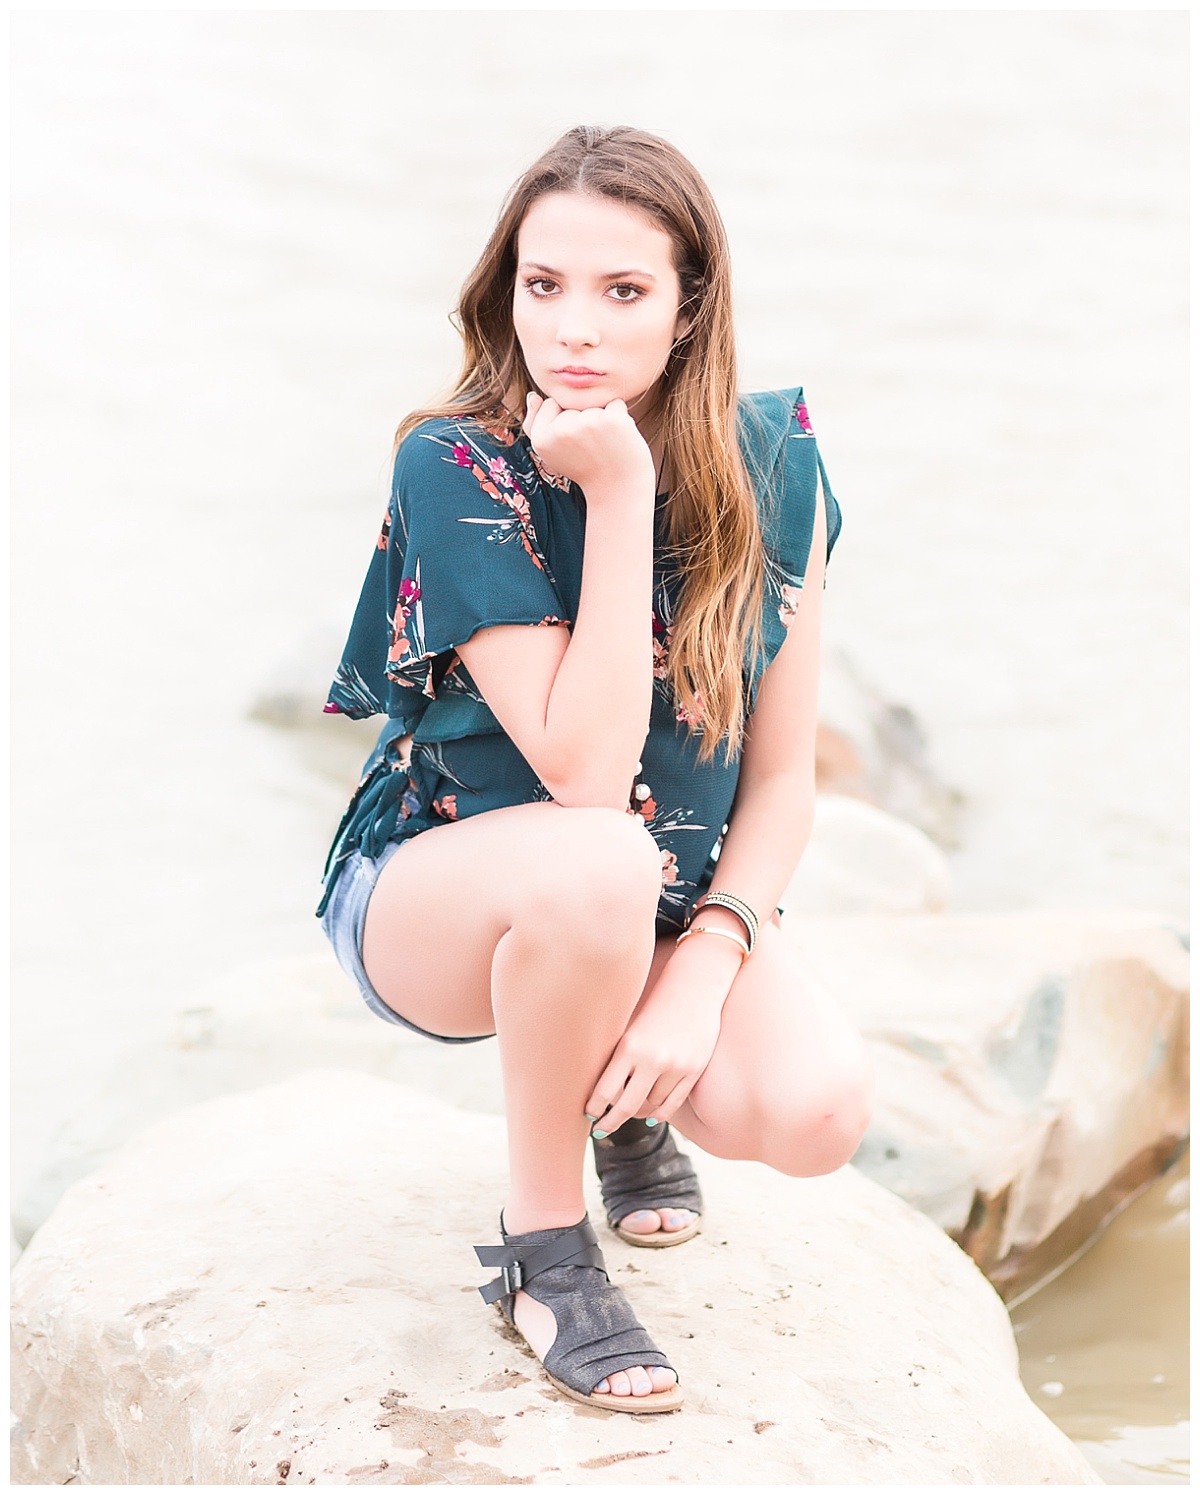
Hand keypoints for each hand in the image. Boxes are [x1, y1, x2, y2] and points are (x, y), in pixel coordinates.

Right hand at [523, 392, 654, 500]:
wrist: (617, 489)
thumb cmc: (584, 467)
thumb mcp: (551, 451)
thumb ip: (534, 424)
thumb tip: (533, 395)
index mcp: (541, 439)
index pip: (550, 404)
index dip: (564, 421)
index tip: (572, 446)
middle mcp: (561, 430)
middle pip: (572, 404)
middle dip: (582, 420)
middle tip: (589, 449)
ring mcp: (587, 423)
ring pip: (593, 403)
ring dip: (601, 419)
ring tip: (603, 445)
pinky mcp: (613, 420)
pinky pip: (616, 404)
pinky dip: (620, 417)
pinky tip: (618, 439)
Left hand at [584, 946, 734, 1132]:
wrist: (693, 988)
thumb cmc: (655, 1007)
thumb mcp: (631, 1030)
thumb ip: (618, 1060)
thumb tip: (604, 1097)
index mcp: (630, 1047)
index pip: (605, 1091)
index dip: (595, 1108)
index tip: (589, 1116)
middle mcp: (652, 1059)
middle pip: (626, 1106)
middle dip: (610, 1122)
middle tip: (599, 1130)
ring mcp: (676, 1066)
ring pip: (650, 1106)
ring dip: (636, 1113)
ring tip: (626, 1114)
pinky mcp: (693, 1070)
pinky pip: (672, 1103)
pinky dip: (658, 1113)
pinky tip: (649, 1115)